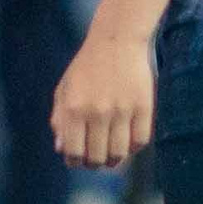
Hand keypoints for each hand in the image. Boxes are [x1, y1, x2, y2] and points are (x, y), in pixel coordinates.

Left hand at [52, 27, 154, 169]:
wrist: (117, 40)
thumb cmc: (86, 66)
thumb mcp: (64, 89)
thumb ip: (59, 119)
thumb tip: (61, 150)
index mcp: (74, 109)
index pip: (73, 153)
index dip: (74, 161)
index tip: (78, 159)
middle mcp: (97, 113)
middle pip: (97, 157)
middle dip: (94, 163)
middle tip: (96, 158)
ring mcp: (122, 110)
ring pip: (119, 153)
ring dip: (114, 159)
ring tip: (112, 154)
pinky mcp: (143, 106)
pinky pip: (140, 141)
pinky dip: (133, 147)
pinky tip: (128, 140)